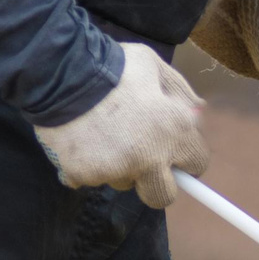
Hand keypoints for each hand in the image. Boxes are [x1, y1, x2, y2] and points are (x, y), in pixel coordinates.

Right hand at [31, 43, 207, 208]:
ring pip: (123, 184)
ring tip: (101, 135)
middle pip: (164, 195)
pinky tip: (80, 139)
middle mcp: (151, 158)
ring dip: (118, 168)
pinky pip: (89, 178)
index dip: (185, 157)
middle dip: (155, 181)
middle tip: (140, 159)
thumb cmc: (113, 64)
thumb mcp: (154, 67)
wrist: (59, 70)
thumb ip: (180, 93)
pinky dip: (85, 164)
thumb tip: (198, 114)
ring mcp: (116, 170)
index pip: (198, 164)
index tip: (172, 152)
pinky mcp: (84, 175)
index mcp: (175, 130)